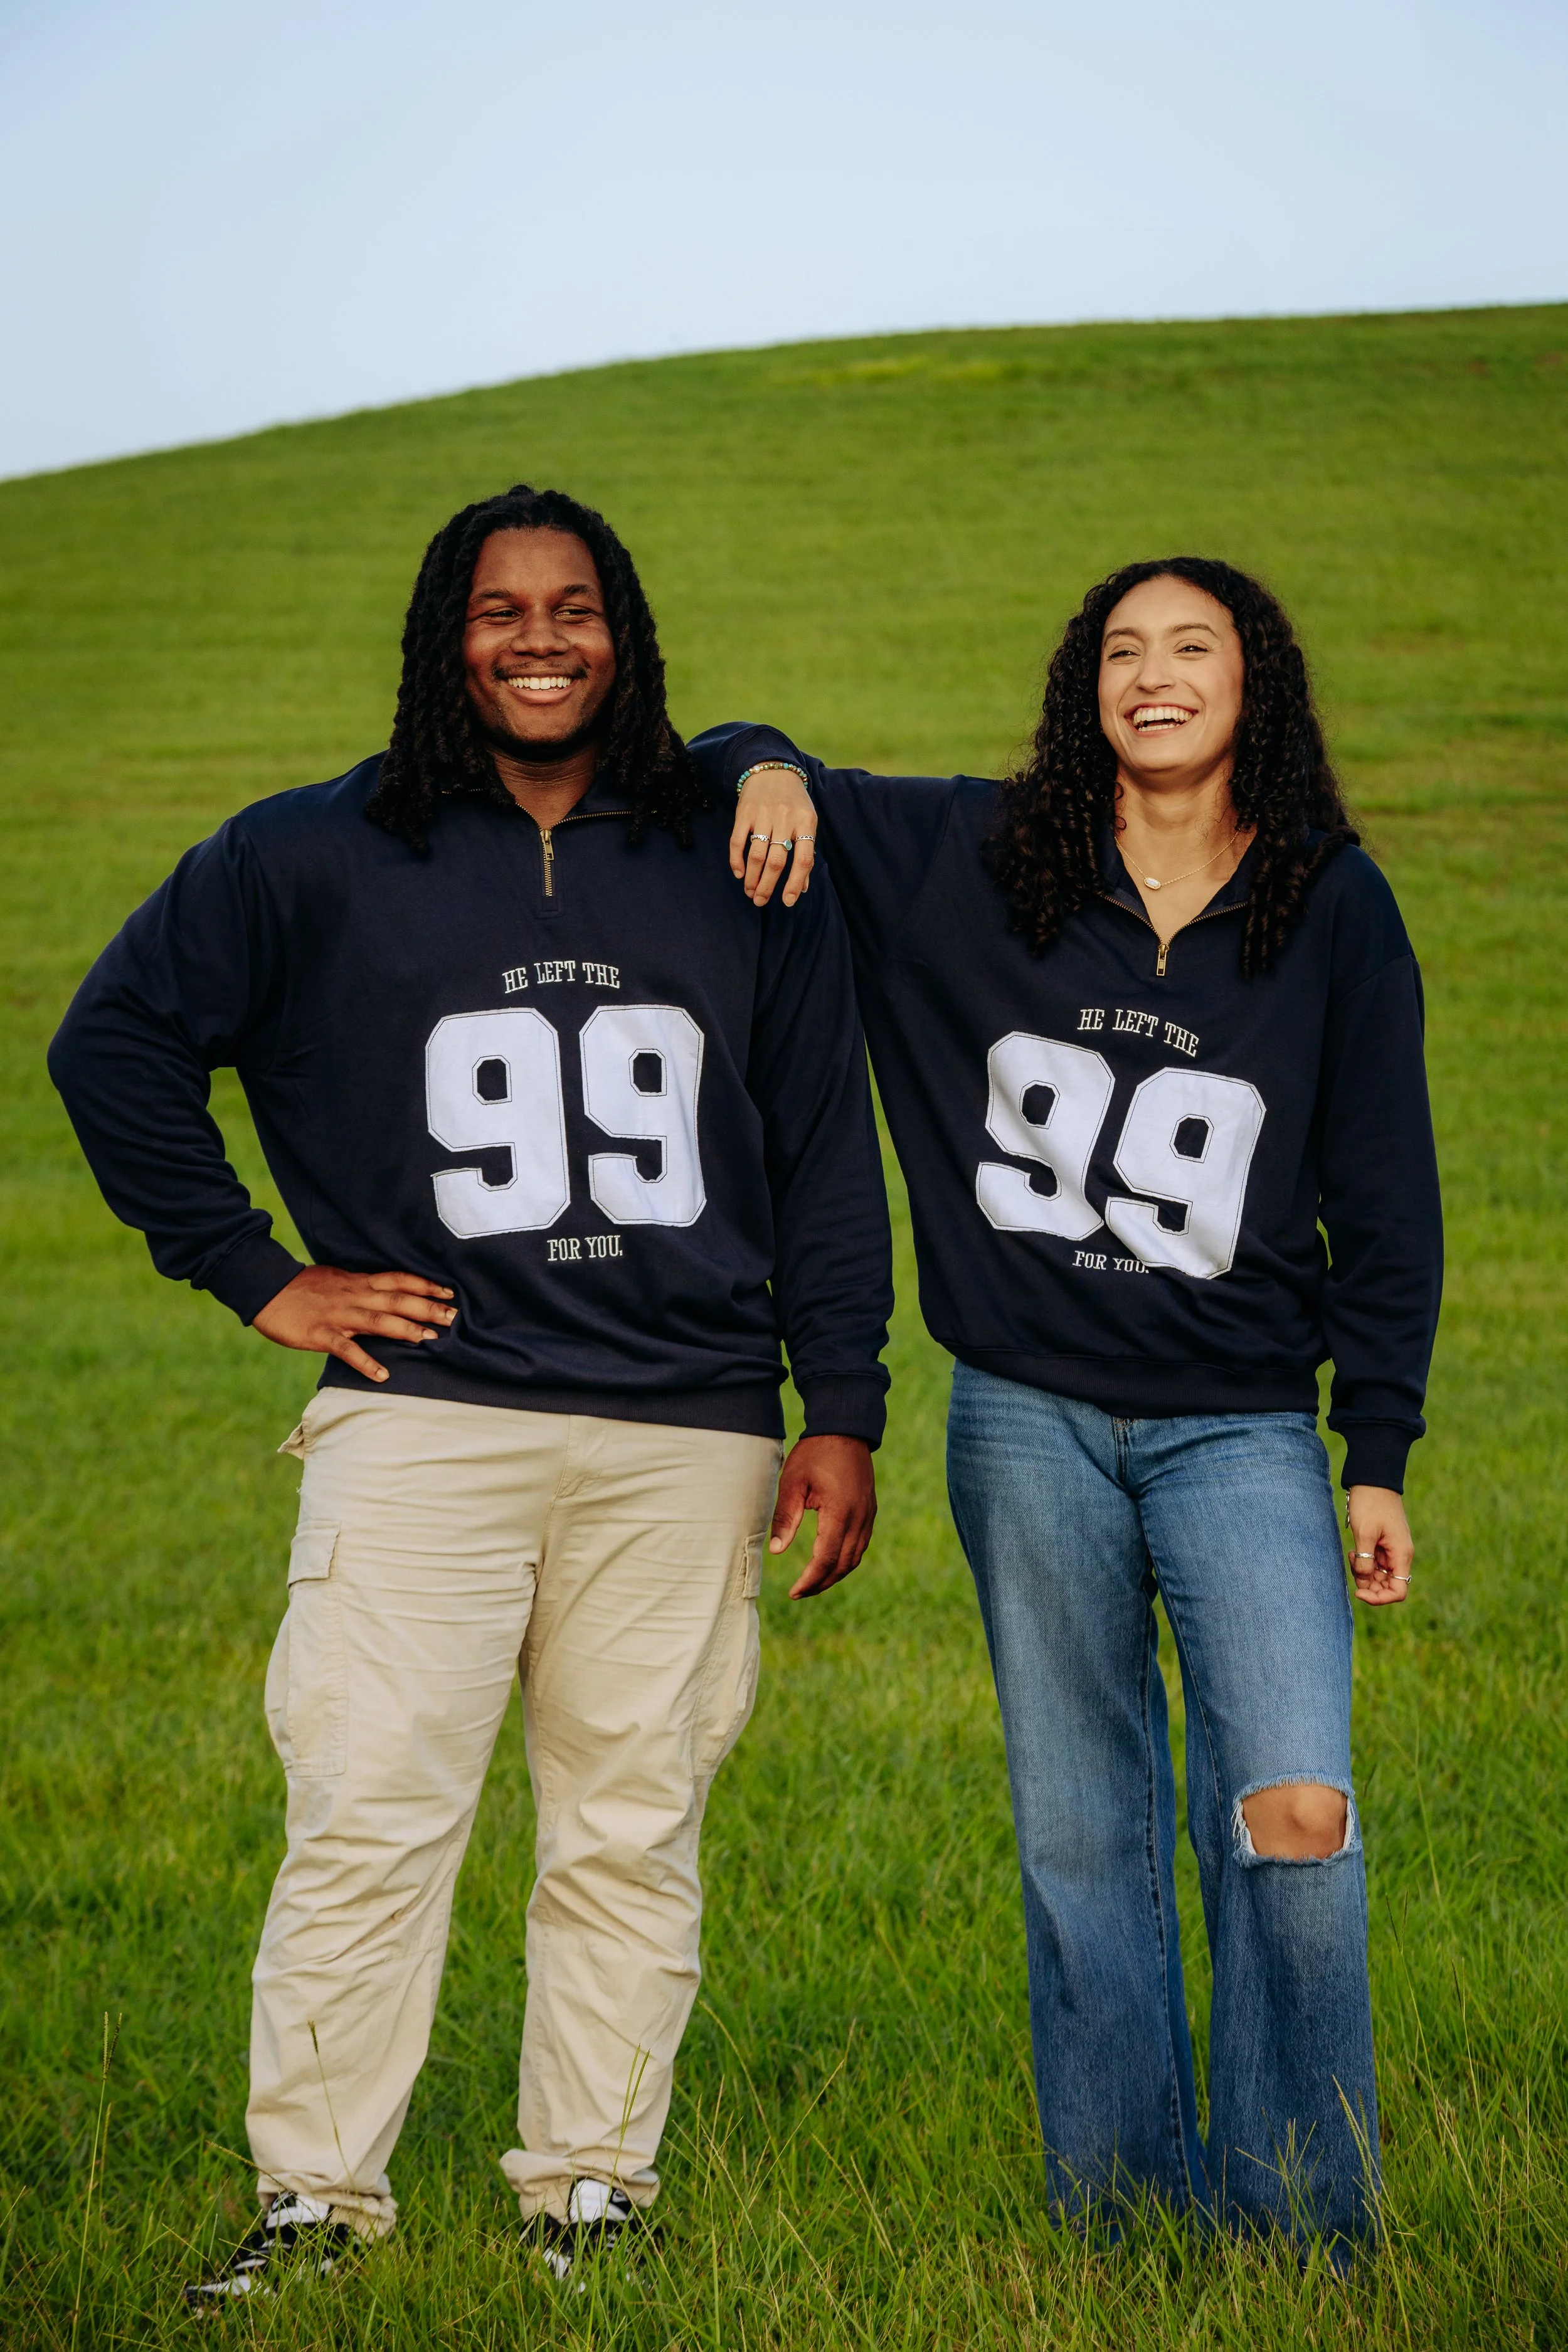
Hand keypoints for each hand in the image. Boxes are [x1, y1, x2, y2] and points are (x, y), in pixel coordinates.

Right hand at [252, 1265, 456, 1383]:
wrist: (265, 1288)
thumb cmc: (302, 1286)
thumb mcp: (336, 1279)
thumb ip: (360, 1286)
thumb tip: (383, 1290)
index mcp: (358, 1282)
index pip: (398, 1279)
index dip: (424, 1284)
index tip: (448, 1290)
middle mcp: (353, 1295)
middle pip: (396, 1299)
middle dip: (426, 1307)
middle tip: (453, 1316)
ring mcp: (338, 1315)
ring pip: (377, 1320)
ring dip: (405, 1329)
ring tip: (430, 1339)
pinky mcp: (320, 1334)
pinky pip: (346, 1349)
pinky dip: (365, 1362)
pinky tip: (383, 1375)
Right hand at [728, 769, 817, 906]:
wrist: (773, 769)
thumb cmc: (794, 802)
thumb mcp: (807, 822)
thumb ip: (805, 852)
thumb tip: (801, 888)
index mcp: (806, 823)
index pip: (803, 859)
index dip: (795, 883)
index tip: (787, 902)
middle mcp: (785, 819)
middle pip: (776, 861)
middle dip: (767, 886)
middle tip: (760, 901)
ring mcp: (763, 815)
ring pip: (756, 855)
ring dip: (752, 878)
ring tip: (750, 892)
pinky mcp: (744, 812)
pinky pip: (737, 841)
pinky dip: (736, 860)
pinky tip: (739, 873)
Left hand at [768, 1434, 875, 1597]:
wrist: (845, 1429)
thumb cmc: (815, 1454)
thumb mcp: (792, 1482)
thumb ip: (785, 1517)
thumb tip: (776, 1551)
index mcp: (840, 1513)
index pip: (826, 1559)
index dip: (810, 1580)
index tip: (793, 1591)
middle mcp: (859, 1518)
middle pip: (843, 1565)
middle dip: (822, 1583)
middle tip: (800, 1592)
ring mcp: (868, 1515)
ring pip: (855, 1557)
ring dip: (835, 1574)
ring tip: (813, 1582)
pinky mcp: (870, 1510)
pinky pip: (861, 1544)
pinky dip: (846, 1559)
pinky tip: (830, 1561)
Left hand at [1345, 1484, 1413, 1605]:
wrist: (1373, 1480)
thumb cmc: (1370, 1503)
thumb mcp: (1364, 1533)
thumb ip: (1364, 1561)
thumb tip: (1363, 1583)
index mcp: (1401, 1555)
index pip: (1398, 1591)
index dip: (1379, 1598)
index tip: (1359, 1592)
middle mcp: (1400, 1555)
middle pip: (1387, 1585)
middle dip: (1368, 1584)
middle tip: (1352, 1566)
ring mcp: (1391, 1550)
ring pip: (1379, 1575)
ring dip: (1363, 1572)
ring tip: (1351, 1554)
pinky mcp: (1382, 1544)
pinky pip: (1374, 1563)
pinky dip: (1362, 1562)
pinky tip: (1353, 1551)